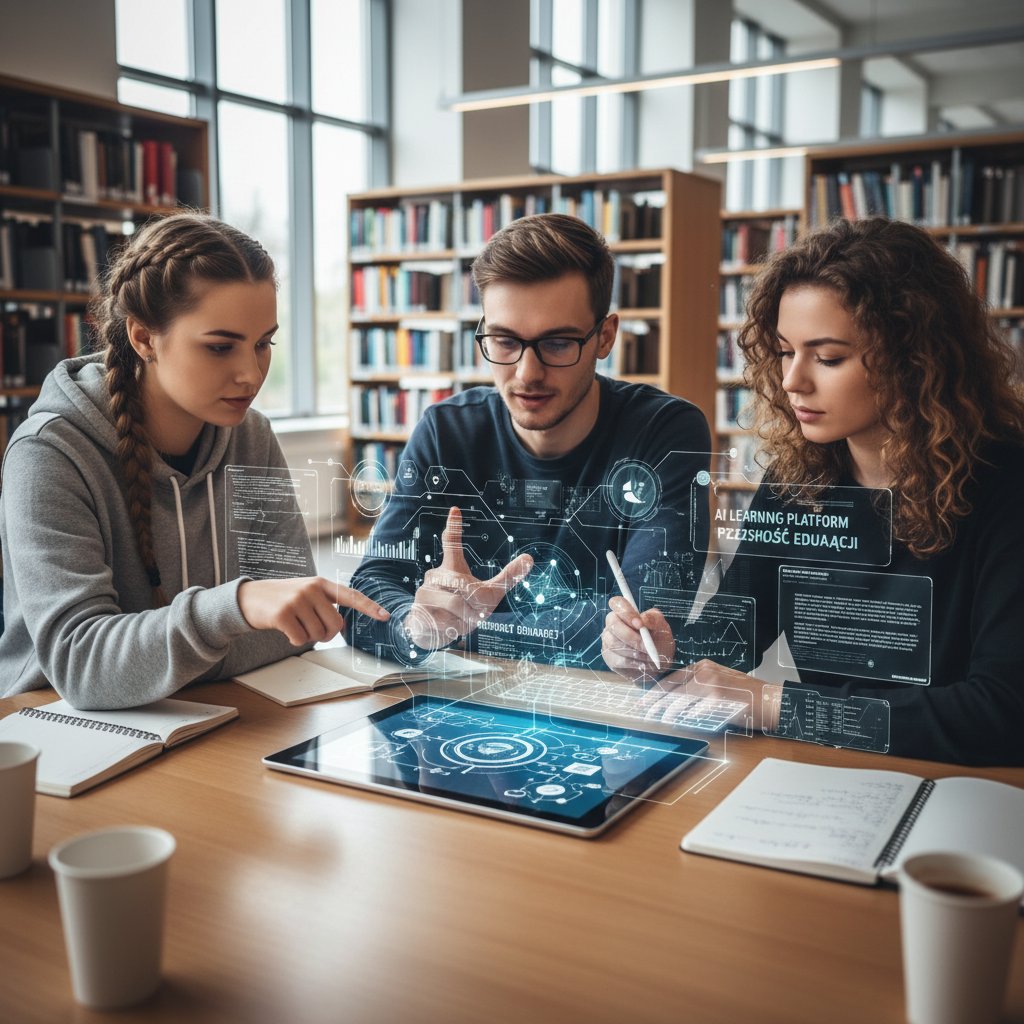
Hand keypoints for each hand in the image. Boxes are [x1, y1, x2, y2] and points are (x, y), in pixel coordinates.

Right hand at [238, 576, 389, 646]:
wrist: (249, 597)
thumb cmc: (283, 599)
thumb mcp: (306, 594)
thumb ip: (325, 605)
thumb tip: (342, 626)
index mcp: (321, 584)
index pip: (351, 595)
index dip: (369, 607)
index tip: (385, 616)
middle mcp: (312, 589)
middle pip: (336, 624)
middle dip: (328, 634)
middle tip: (313, 630)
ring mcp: (297, 600)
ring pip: (319, 634)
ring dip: (309, 637)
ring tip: (296, 626)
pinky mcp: (283, 614)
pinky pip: (301, 639)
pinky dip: (295, 640)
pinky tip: (285, 630)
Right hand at [407, 506, 532, 649]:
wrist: (432, 632)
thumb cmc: (462, 609)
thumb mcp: (489, 594)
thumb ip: (507, 577)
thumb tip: (530, 558)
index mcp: (452, 568)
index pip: (452, 544)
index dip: (454, 528)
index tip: (455, 510)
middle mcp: (435, 576)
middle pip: (465, 586)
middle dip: (475, 604)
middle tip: (474, 613)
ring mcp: (424, 592)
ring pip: (456, 606)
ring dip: (465, 620)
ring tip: (459, 621)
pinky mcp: (418, 611)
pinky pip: (444, 621)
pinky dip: (453, 630)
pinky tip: (446, 628)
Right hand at [602, 597, 674, 679]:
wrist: (658, 661)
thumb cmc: (659, 639)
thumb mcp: (661, 627)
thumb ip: (654, 620)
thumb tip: (643, 618)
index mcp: (624, 612)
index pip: (616, 603)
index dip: (626, 612)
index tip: (639, 624)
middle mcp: (613, 624)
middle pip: (613, 624)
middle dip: (631, 636)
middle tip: (646, 646)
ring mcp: (608, 640)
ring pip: (614, 644)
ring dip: (634, 651)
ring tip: (649, 656)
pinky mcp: (609, 657)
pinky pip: (617, 660)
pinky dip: (633, 663)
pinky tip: (642, 663)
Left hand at [638, 659, 782, 732]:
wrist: (770, 700)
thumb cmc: (745, 695)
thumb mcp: (718, 682)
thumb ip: (697, 687)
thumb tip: (673, 703)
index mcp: (703, 666)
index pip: (672, 678)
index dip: (656, 691)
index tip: (645, 701)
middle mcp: (704, 672)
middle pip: (671, 688)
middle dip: (654, 702)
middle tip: (643, 712)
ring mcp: (710, 685)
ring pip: (679, 700)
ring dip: (666, 712)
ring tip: (658, 720)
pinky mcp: (717, 699)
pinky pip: (694, 712)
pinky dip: (684, 720)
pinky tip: (677, 724)